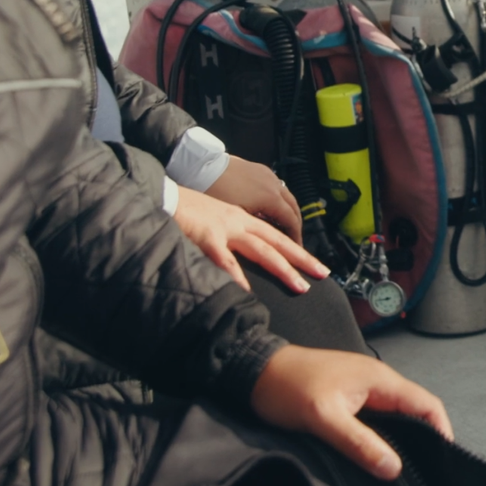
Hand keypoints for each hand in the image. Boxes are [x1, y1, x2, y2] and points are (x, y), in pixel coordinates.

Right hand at [174, 187, 328, 292]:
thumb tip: (241, 263)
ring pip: (262, 250)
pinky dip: (237, 275)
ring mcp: (225, 227)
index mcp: (241, 218)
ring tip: (299, 285)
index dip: (297, 251)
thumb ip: (229, 241)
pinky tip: (247, 290)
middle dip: (302, 259)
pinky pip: (225, 259)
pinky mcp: (207, 235)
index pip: (276, 236)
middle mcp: (239, 221)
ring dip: (283, 268)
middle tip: (322, 274)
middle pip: (278, 242)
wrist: (163, 195)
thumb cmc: (185, 212)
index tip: (313, 266)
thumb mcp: (214, 224)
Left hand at [208, 154, 302, 239]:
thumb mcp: (237, 218)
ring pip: (287, 196)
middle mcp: (274, 185)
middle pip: (294, 208)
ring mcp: (268, 175)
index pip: (292, 220)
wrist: (201, 168)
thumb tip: (268, 239)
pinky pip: (277, 187)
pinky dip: (279, 200)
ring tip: (282, 225)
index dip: (296, 236)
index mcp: (271, 198)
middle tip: (293, 239)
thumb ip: (258, 227)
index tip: (296, 249)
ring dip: (288, 211)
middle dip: (295, 224)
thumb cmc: (216, 194)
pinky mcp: (260, 169)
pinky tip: (270, 208)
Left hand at [250, 345, 453, 479]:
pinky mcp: (349, 399)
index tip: (442, 463)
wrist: (254, 370)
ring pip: (396, 417)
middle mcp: (376, 382)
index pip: (426, 404)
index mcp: (379, 380)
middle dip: (425, 440)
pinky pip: (378, 420)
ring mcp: (362, 390)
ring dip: (403, 441)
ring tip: (405, 471)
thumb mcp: (323, 417)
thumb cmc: (286, 387)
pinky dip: (384, 438)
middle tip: (425, 475)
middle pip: (415, 412)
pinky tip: (378, 457)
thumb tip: (394, 468)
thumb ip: (359, 443)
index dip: (440, 432)